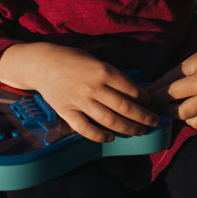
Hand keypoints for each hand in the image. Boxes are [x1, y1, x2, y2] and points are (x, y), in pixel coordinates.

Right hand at [0, 43, 159, 143]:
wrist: (42, 64)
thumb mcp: (96, 60)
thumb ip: (112, 75)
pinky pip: (86, 129)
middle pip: (125, 107)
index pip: (132, 90)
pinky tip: (111, 137)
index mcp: (103, 71)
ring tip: (139, 132)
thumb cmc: (72, 60)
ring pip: (110, 121)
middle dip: (143, 117)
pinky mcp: (67, 112)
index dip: (145, 99)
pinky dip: (100, 136)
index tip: (151, 104)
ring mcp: (80, 101)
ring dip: (128, 128)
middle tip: (154, 122)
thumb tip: (133, 91)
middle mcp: (94, 87)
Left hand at [143, 35, 196, 128]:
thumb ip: (167, 80)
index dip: (157, 97)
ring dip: (183, 116)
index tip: (147, 99)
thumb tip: (147, 94)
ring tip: (180, 105)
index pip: (172, 94)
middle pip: (182, 113)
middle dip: (168, 110)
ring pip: (195, 122)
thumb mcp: (186, 64)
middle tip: (160, 105)